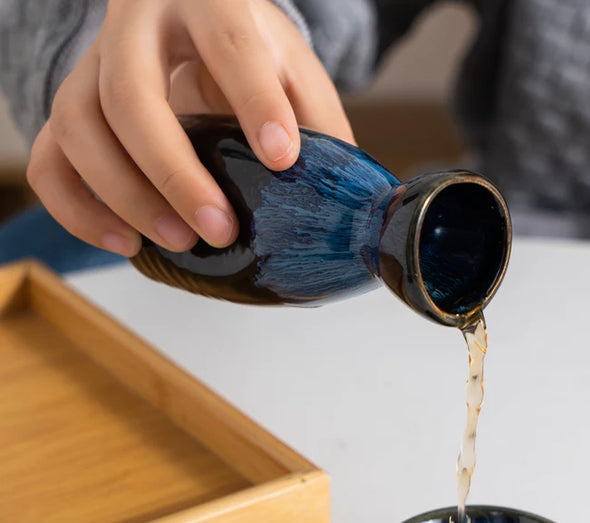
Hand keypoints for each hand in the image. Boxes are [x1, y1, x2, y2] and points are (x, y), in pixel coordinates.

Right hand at [27, 0, 353, 256]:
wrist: (191, 21)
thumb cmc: (248, 53)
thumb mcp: (294, 72)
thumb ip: (319, 123)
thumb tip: (349, 202)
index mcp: (212, 5)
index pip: (229, 46)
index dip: (255, 102)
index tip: (283, 157)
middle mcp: (140, 27)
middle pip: (132, 94)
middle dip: (174, 172)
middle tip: (217, 229)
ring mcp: (95, 64)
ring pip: (79, 126)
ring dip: (123, 195)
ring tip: (174, 242)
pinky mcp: (73, 106)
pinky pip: (51, 158)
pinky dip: (77, 207)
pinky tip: (123, 242)